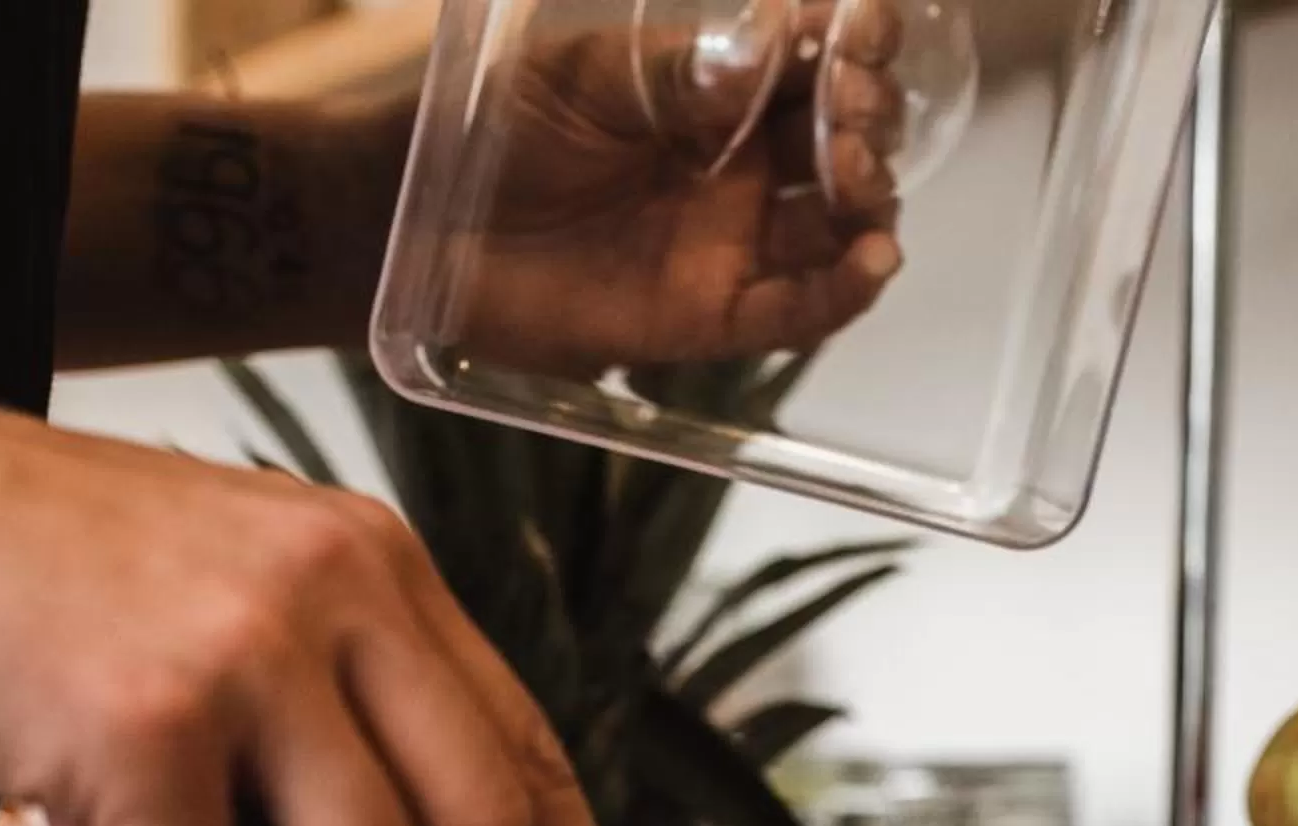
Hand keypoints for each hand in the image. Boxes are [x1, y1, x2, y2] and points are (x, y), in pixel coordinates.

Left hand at [446, 4, 909, 374]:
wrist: (423, 231)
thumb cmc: (492, 136)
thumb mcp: (582, 82)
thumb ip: (678, 76)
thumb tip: (771, 49)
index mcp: (715, 94)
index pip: (811, 67)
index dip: (853, 48)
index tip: (866, 35)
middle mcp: (737, 168)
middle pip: (842, 144)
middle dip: (867, 122)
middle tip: (851, 115)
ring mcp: (728, 243)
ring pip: (837, 228)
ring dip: (869, 202)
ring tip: (854, 181)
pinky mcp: (707, 316)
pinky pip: (795, 312)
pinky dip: (845, 293)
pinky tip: (874, 262)